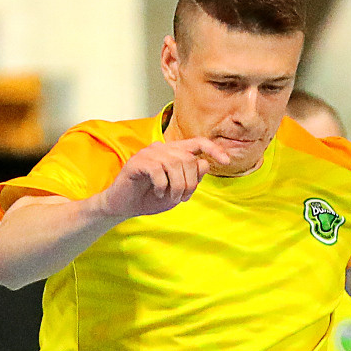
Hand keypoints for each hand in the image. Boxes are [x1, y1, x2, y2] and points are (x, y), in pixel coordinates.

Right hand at [94, 137, 234, 220]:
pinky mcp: (136, 162)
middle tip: (182, 198)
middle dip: (189, 183)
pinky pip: (157, 169)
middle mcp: (162, 148)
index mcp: (174, 153)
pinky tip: (157, 193)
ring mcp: (148, 153)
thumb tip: (205, 163)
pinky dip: (161, 185)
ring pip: (174, 163)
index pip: (198, 143)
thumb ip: (192, 178)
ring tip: (169, 197)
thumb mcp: (177, 191)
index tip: (226, 161)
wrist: (124, 206)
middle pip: (188, 158)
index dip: (213, 149)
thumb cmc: (150, 198)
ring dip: (176, 186)